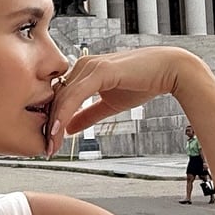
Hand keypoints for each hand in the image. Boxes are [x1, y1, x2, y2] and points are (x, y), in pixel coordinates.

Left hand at [46, 47, 197, 149]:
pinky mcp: (100, 71)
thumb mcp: (109, 105)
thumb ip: (87, 115)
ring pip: (63, 98)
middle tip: (46, 149)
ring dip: (54, 123)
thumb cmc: (141, 83)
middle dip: (49, 125)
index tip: (50, 143)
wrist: (168, 71)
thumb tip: (68, 128)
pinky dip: (65, 113)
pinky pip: (76, 95)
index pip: (60, 98)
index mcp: (83, 72)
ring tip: (51, 145)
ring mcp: (90, 66)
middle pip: (56, 98)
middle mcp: (82, 66)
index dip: (53, 121)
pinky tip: (58, 130)